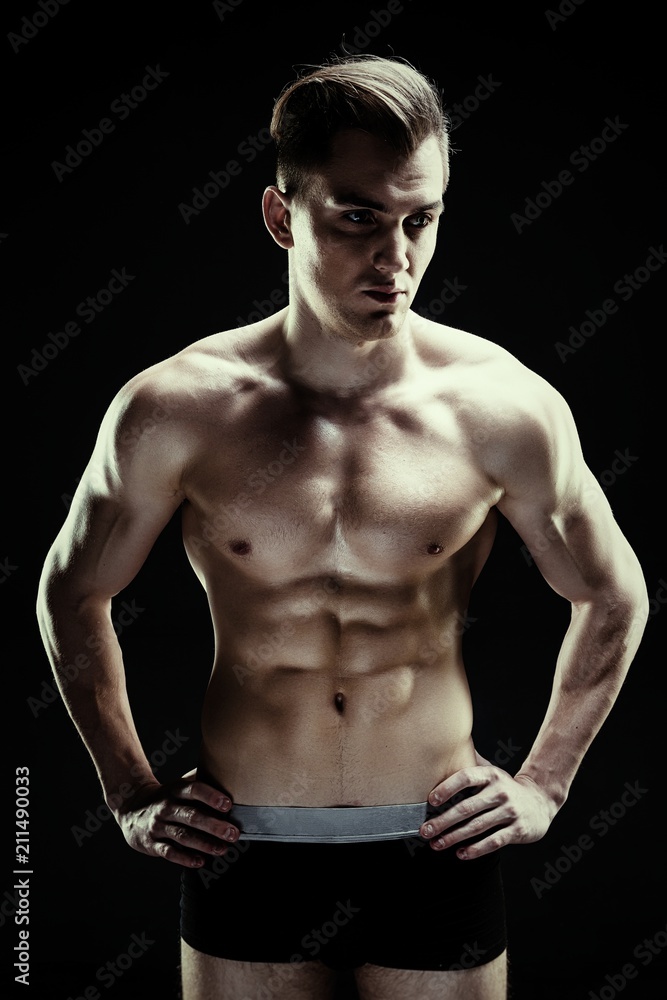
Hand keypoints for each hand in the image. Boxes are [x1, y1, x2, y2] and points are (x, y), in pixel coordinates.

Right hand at [112, 773, 239, 867]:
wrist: (130, 808)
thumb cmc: (165, 797)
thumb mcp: (178, 785)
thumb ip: (199, 782)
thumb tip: (228, 778)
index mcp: (176, 790)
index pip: (194, 790)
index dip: (211, 796)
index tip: (228, 804)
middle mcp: (166, 807)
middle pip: (191, 816)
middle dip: (214, 826)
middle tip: (233, 833)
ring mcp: (158, 826)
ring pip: (182, 835)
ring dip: (204, 843)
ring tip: (222, 849)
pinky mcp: (151, 843)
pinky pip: (168, 852)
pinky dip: (184, 858)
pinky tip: (199, 861)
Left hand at [419, 751, 557, 858]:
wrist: (541, 800)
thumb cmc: (506, 786)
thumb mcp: (492, 771)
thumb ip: (471, 762)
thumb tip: (445, 745)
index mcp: (491, 775)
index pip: (466, 778)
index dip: (447, 788)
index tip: (430, 800)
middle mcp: (501, 791)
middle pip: (467, 807)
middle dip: (443, 821)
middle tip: (425, 830)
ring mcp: (510, 811)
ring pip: (477, 827)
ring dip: (454, 837)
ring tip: (437, 843)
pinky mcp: (518, 830)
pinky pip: (493, 841)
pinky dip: (475, 849)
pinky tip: (461, 853)